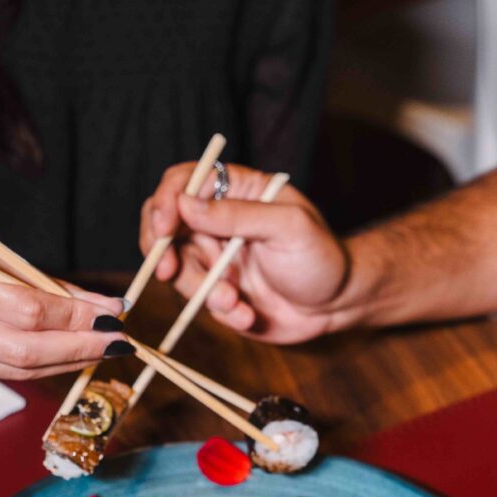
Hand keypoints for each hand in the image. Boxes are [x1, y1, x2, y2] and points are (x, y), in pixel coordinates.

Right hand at [0, 213, 125, 377]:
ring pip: (20, 370)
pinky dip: (44, 365)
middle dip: (80, 348)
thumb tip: (109, 308)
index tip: (114, 315)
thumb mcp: (6, 256)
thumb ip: (54, 286)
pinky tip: (69, 354)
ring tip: (101, 349)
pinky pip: (8, 373)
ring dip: (69, 362)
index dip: (76, 317)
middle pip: (26, 350)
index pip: (28, 311)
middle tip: (117, 342)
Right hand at [139, 163, 351, 342]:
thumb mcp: (287, 228)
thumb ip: (236, 215)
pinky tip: (246, 314)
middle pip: (164, 223)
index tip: (163, 228)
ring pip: (176, 267)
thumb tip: (185, 204)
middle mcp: (218, 220)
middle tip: (167, 271)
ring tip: (233, 301)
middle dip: (160, 249)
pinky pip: (197, 300)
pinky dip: (219, 310)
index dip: (165, 202)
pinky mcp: (215, 289)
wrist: (337, 307)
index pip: (184, 182)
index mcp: (236, 190)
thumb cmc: (321, 257)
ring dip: (199, 289)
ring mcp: (214, 257)